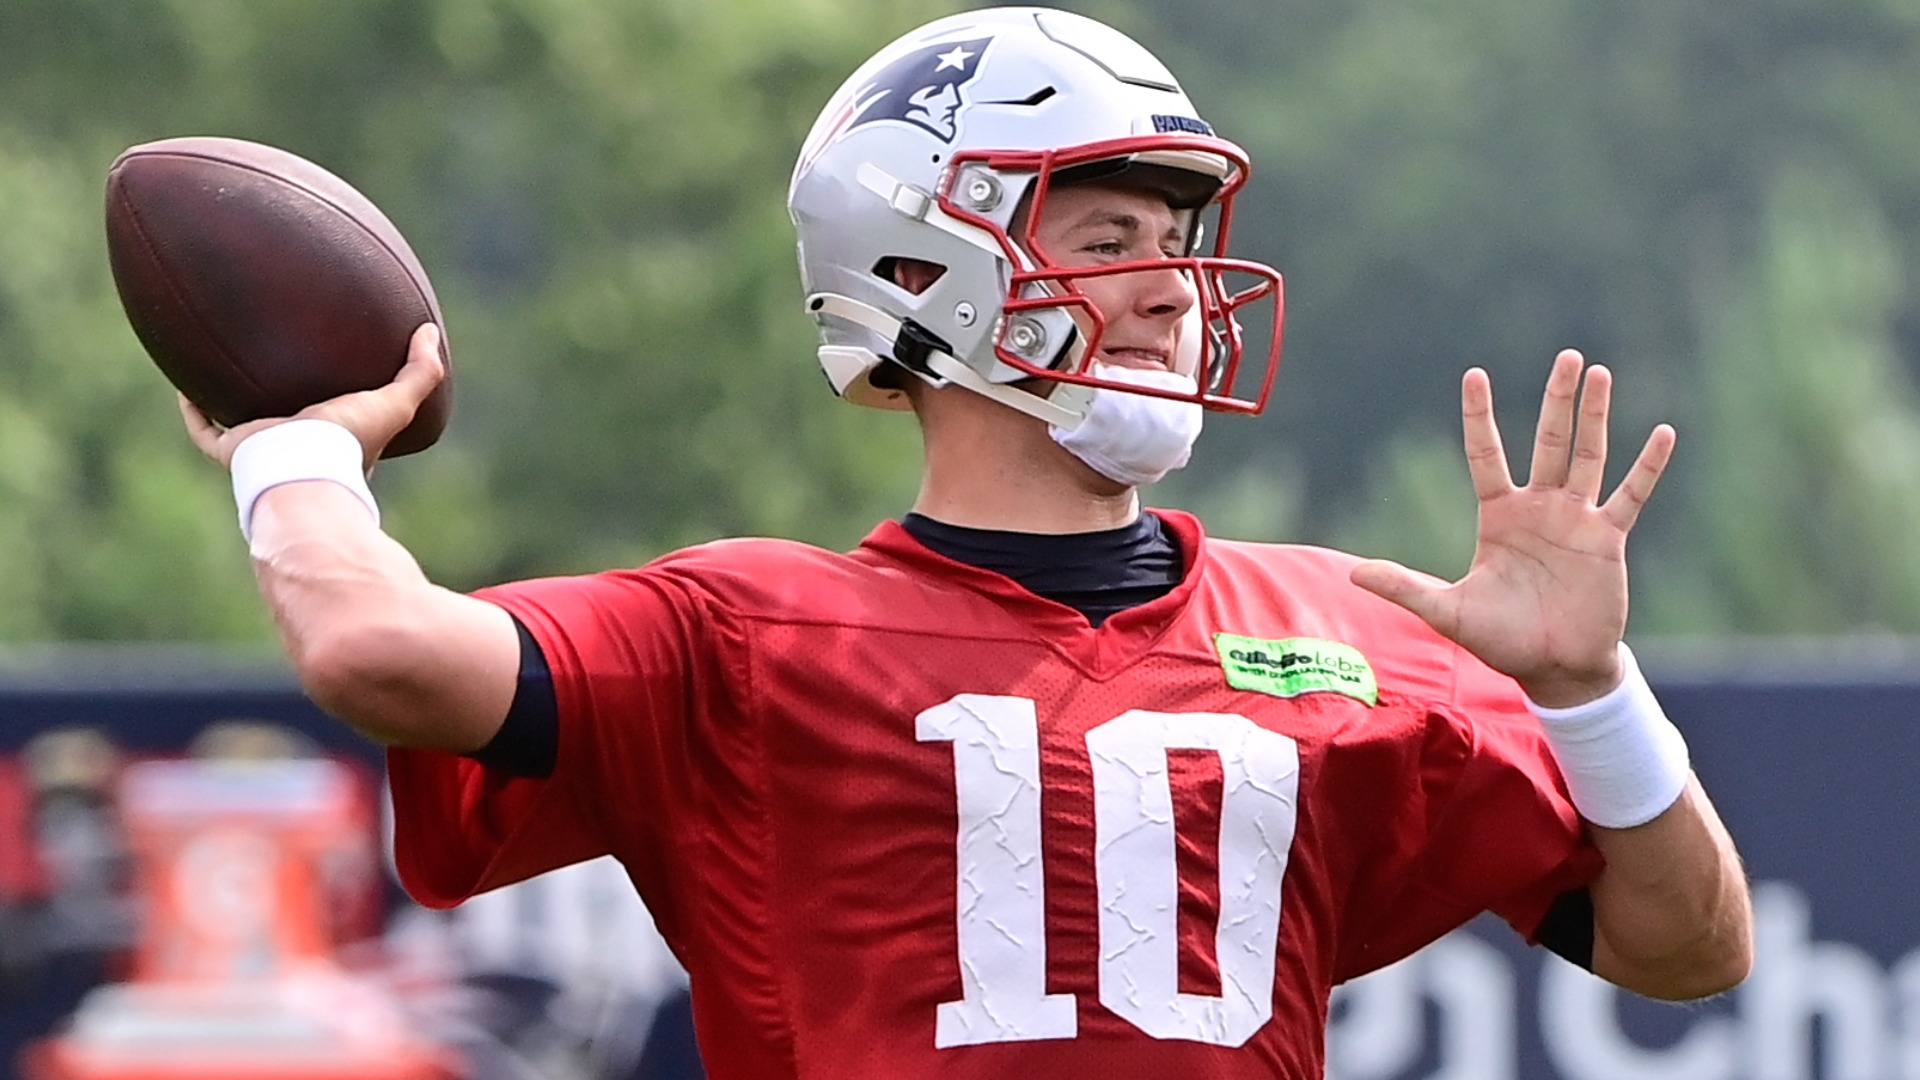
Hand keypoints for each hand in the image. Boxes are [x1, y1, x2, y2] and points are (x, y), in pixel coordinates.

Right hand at [180, 323, 445, 470]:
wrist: (305, 469)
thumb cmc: (350, 442)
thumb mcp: (396, 403)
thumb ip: (420, 372)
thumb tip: (430, 332)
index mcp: (335, 442)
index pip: (336, 422)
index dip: (337, 400)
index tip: (331, 367)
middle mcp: (297, 448)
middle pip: (286, 422)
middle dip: (279, 397)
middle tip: (271, 359)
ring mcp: (262, 451)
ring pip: (241, 422)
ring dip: (231, 399)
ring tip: (221, 361)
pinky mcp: (232, 451)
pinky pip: (204, 427)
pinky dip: (192, 407)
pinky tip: (183, 377)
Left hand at [1350, 349, 1674, 706]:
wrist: (1554, 668)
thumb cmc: (1501, 639)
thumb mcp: (1447, 610)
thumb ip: (1405, 587)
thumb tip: (1352, 572)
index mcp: (1499, 516)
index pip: (1485, 454)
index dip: (1479, 416)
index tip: (1475, 373)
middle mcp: (1539, 508)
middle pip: (1548, 441)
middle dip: (1556, 400)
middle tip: (1568, 357)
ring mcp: (1576, 520)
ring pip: (1586, 455)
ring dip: (1594, 416)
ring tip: (1600, 373)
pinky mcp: (1608, 539)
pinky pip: (1630, 494)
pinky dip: (1647, 466)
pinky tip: (1662, 432)